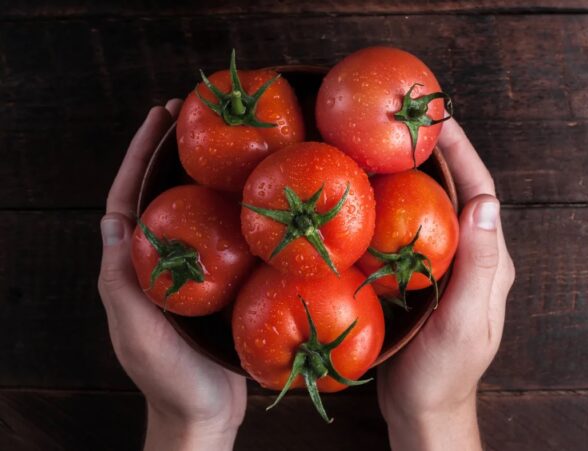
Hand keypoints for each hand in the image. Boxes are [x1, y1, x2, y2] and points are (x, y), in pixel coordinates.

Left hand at [98, 101, 246, 450]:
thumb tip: (112, 221)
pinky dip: (230, 210)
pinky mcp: (216, 283)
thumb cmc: (169, 377)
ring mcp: (188, 271)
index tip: (157, 119)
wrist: (204, 412)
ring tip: (223, 142)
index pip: (127, 200)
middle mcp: (157, 262)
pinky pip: (220, 237)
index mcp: (131, 268)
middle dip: (170, 154)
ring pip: (191, 212)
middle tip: (191, 115)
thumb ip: (121, 281)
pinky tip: (252, 195)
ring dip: (201, 175)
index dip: (138, 157)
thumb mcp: (136, 330)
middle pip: (160, 196)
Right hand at [377, 118, 514, 450]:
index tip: (440, 118)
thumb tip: (485, 203)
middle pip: (458, 192)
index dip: (463, 153)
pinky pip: (411, 230)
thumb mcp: (463, 322)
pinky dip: (397, 205)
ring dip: (416, 174)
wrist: (422, 404)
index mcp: (489, 262)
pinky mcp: (420, 275)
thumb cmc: (442, 371)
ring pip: (433, 208)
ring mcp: (445, 265)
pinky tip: (373, 195)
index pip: (480, 193)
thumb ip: (478, 267)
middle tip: (408, 120)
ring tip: (388, 145)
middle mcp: (471, 256)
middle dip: (439, 153)